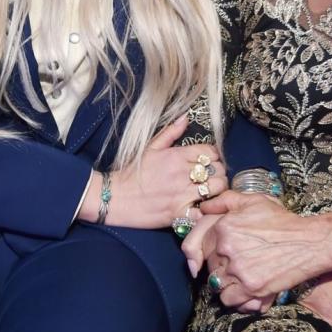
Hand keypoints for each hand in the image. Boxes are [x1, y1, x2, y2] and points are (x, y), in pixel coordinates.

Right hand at [78, 116, 227, 229]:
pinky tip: (202, 210)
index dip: (214, 157)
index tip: (209, 163)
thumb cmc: (131, 173)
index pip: (211, 152)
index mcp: (177, 156)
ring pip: (217, 189)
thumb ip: (170, 132)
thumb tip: (185, 117)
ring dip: (217, 192)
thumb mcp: (150, 148)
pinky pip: (203, 212)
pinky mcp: (178, 213)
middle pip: (218, 170)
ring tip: (209, 194)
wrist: (114, 198)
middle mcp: (182, 173)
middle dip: (218, 173)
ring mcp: (182, 194)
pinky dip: (207, 211)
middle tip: (211, 179)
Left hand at [199, 191, 331, 305]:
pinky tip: (245, 289)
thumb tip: (203, 208)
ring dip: (225, 283)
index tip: (202, 259)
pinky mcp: (250, 288)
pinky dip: (235, 297)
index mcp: (223, 227)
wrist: (310, 242)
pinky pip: (228, 299)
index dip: (200, 251)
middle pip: (207, 265)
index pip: (196, 244)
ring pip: (215, 284)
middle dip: (218, 266)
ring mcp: (237, 270)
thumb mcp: (254, 201)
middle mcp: (226, 248)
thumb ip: (224, 201)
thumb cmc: (282, 221)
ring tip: (240, 278)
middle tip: (235, 264)